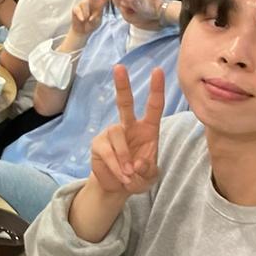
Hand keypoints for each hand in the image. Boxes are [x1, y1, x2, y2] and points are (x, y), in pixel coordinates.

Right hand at [71, 0, 107, 36]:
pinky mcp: (75, 8)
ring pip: (85, 4)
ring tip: (88, 19)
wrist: (83, 31)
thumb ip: (96, 17)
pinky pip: (79, 11)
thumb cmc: (92, 24)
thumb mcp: (98, 21)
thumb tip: (90, 17)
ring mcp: (82, 3)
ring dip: (88, 14)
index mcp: (100, 3)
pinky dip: (82, 17)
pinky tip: (83, 20)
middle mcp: (91, 1)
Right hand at [89, 66, 164, 195]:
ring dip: (124, 155)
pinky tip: (121, 175)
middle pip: (124, 103)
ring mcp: (112, 134)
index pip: (153, 106)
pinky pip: (107, 150)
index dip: (156, 89)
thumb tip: (136, 163)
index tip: (157, 70)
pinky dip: (115, 165)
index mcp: (148, 129)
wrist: (117, 188)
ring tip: (129, 174)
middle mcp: (129, 127)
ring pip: (117, 133)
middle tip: (119, 67)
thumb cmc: (138, 177)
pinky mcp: (98, 144)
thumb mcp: (150, 177)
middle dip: (122, 85)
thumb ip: (147, 170)